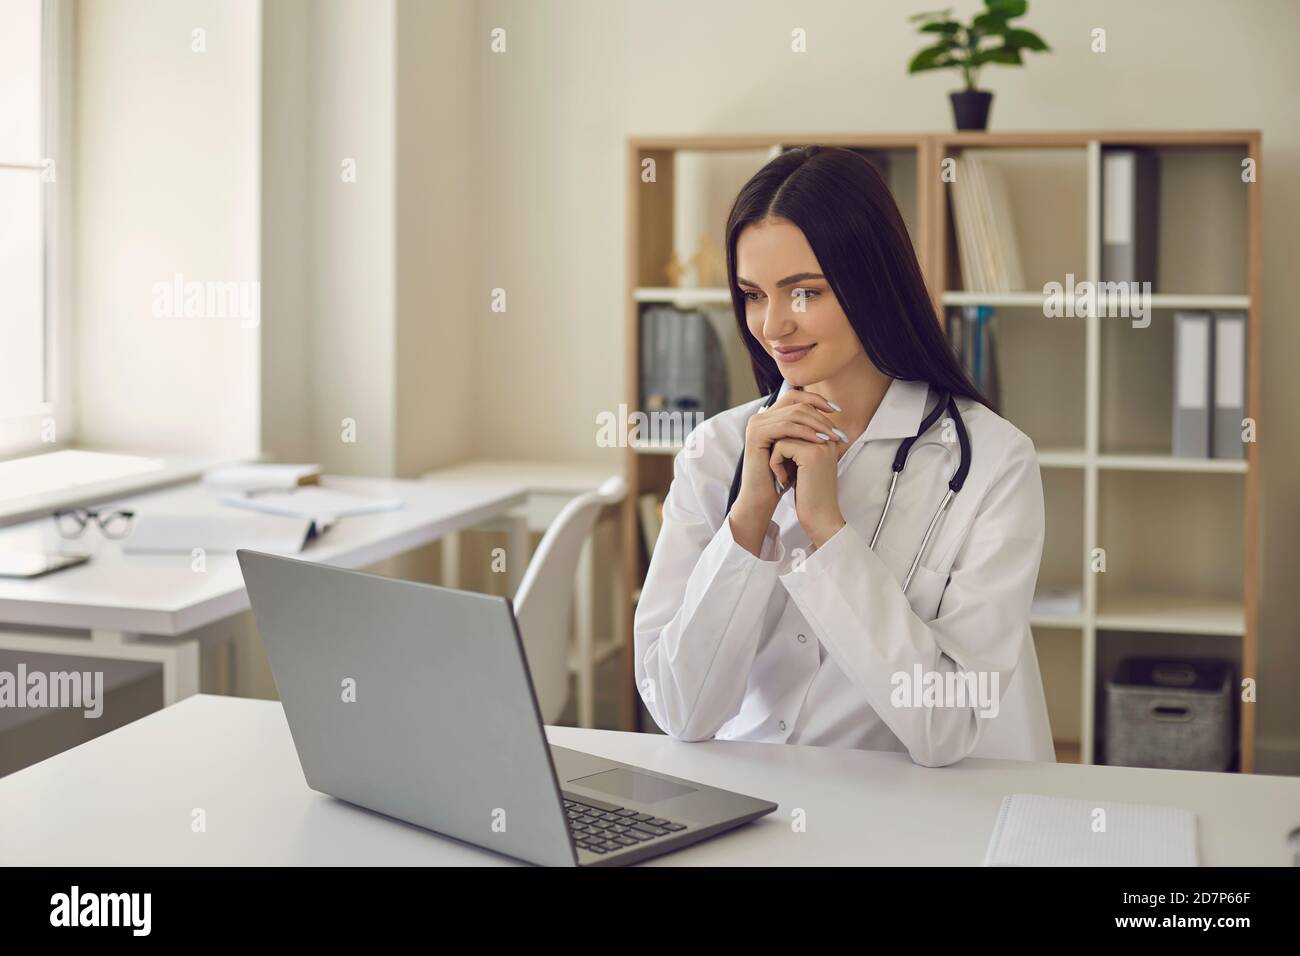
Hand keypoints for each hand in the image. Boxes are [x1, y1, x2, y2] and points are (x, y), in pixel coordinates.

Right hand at [728, 387, 843, 556]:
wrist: (763, 496)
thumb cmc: (784, 476)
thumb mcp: (800, 448)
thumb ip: (809, 429)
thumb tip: (832, 413)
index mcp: (770, 416)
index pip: (795, 395)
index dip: (817, 399)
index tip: (837, 410)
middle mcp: (761, 417)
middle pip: (796, 403)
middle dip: (821, 416)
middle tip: (837, 430)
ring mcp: (756, 424)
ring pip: (793, 414)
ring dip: (817, 425)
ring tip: (832, 437)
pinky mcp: (756, 434)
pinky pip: (785, 427)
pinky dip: (805, 433)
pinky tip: (819, 441)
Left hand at [769, 436, 844, 546]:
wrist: (821, 517)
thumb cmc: (810, 494)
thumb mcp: (803, 464)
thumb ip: (797, 444)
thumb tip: (777, 428)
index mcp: (828, 438)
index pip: (797, 423)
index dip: (784, 442)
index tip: (784, 464)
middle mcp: (827, 437)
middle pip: (790, 425)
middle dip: (779, 447)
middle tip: (780, 469)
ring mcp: (820, 444)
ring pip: (783, 435)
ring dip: (776, 456)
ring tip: (784, 475)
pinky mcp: (810, 454)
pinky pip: (780, 447)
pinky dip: (775, 463)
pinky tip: (784, 480)